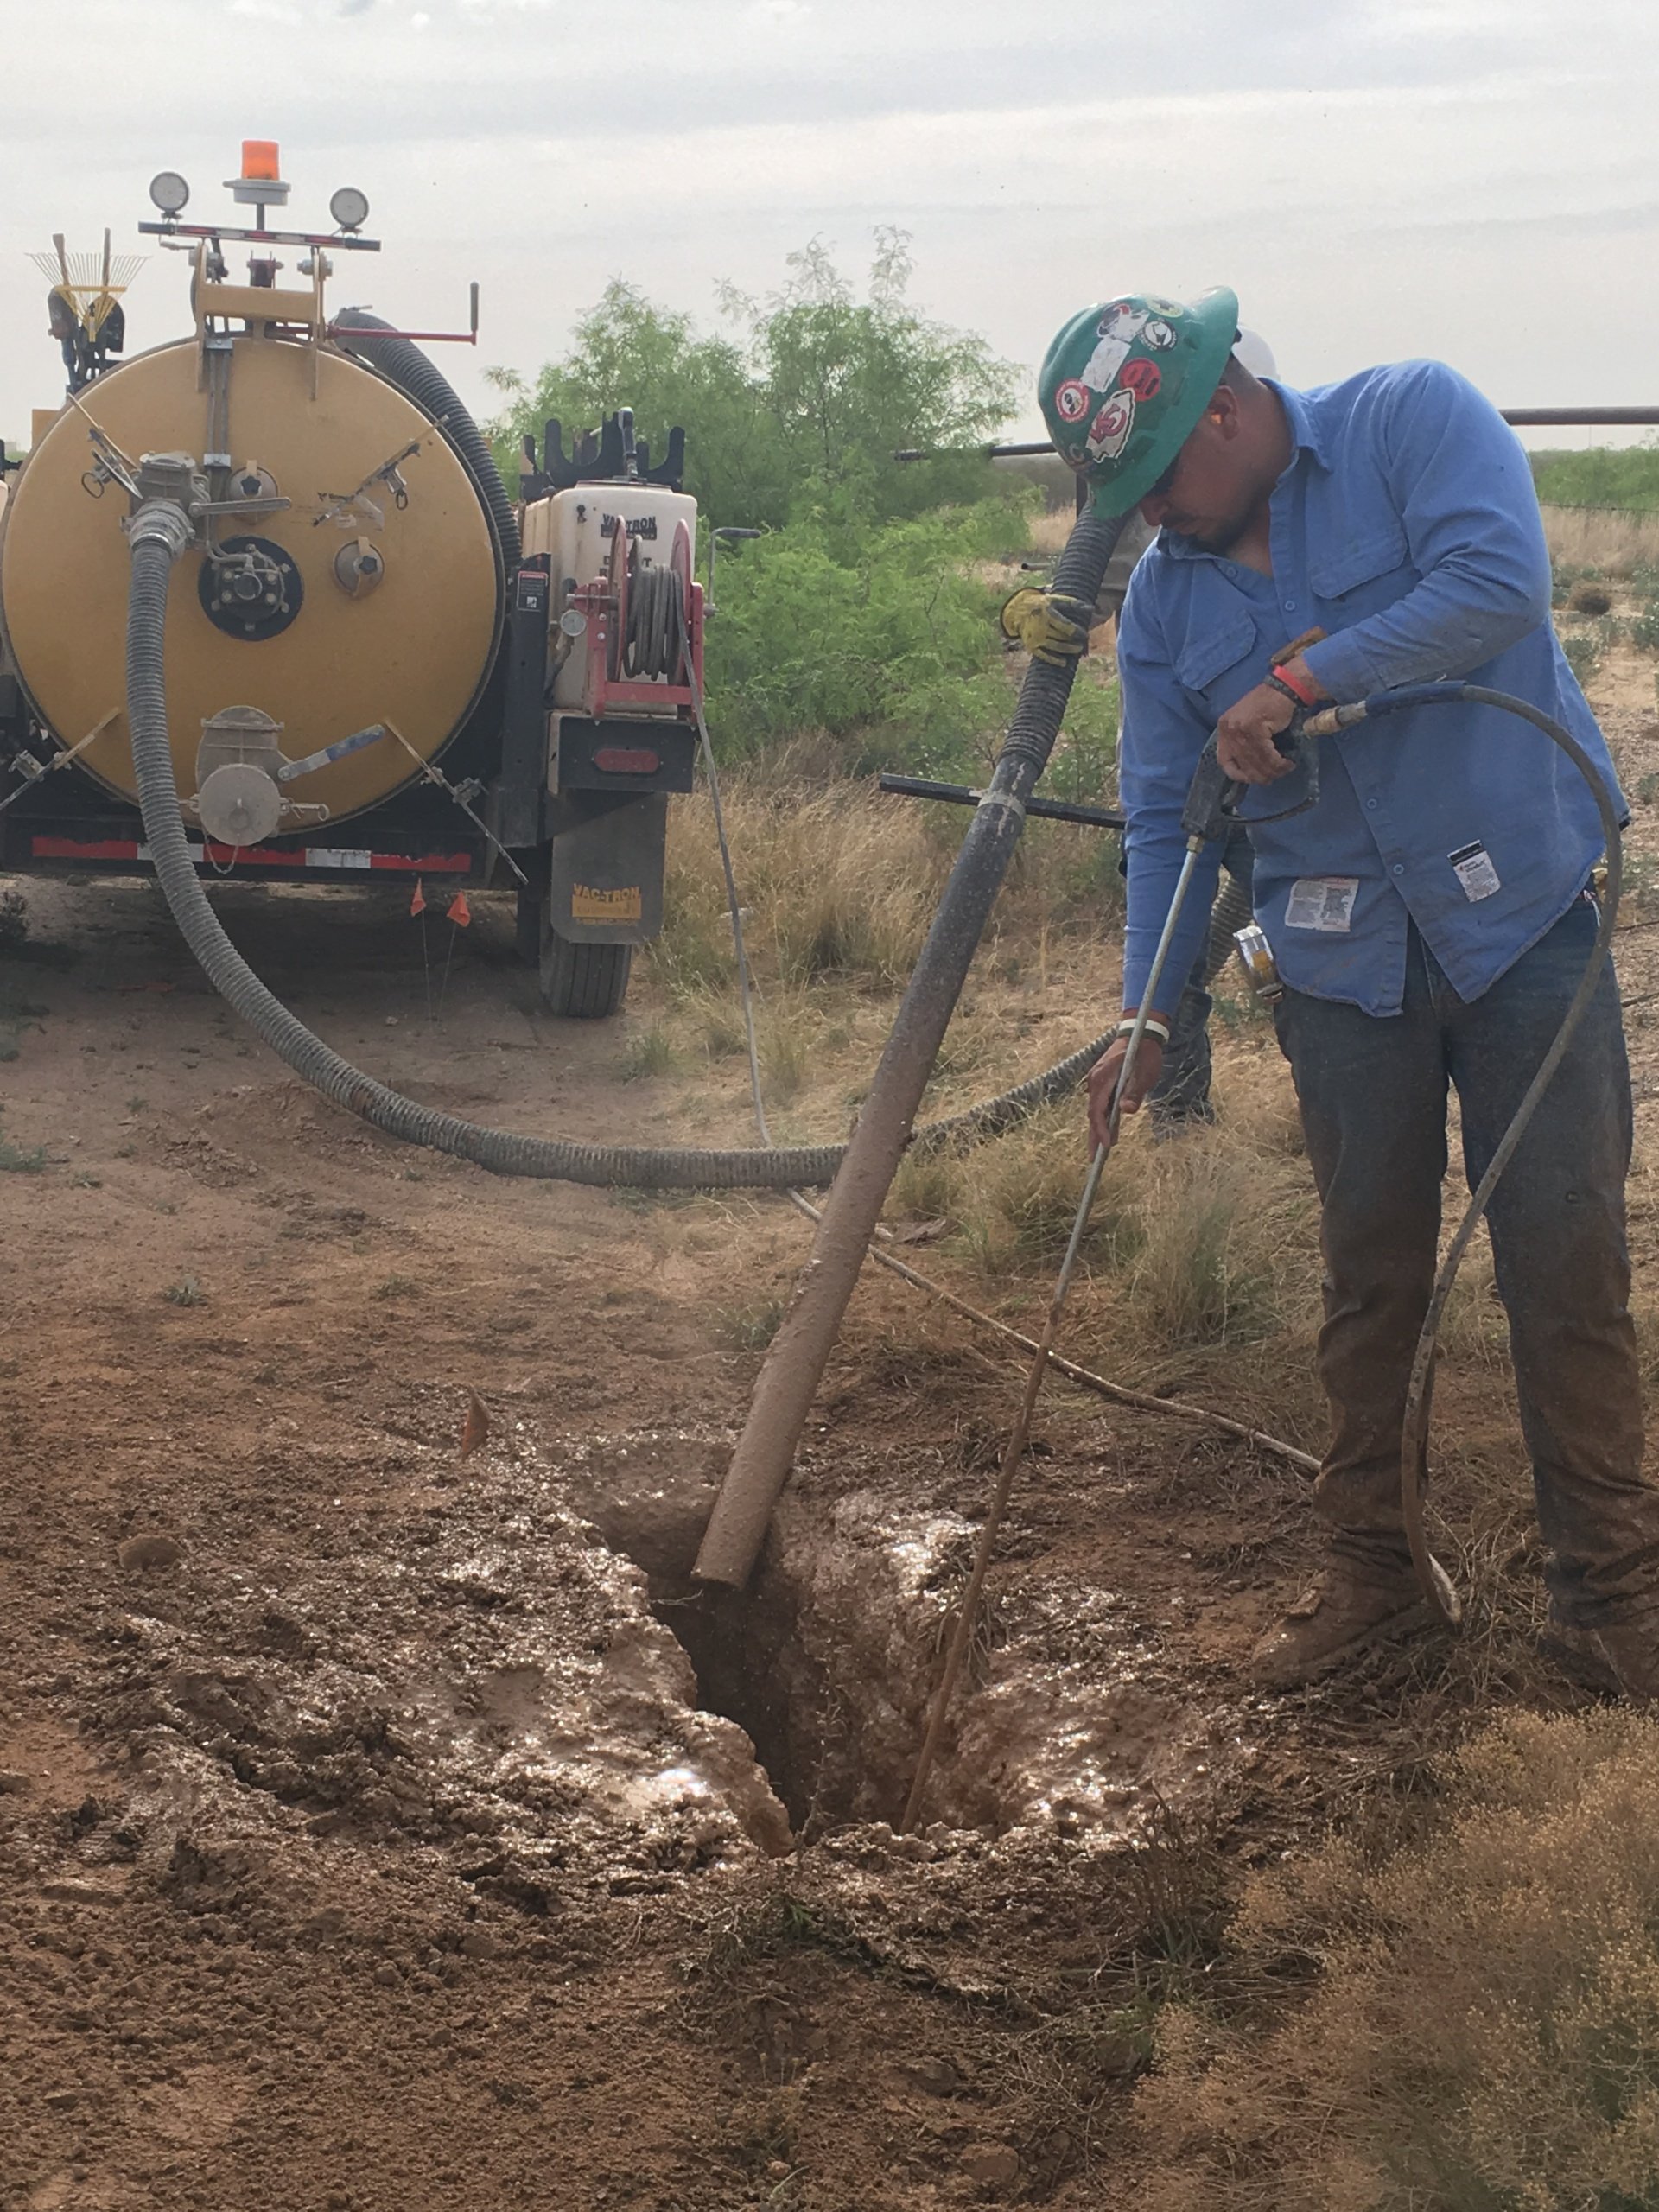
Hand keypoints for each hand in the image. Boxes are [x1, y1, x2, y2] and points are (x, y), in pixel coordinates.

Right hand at [999, 586, 1090, 666]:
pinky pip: (1044, 656)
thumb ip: (1073, 603)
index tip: (1085, 635)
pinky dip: (1054, 660)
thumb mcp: (1055, 600)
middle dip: (1074, 641)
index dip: (1078, 632)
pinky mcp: (1031, 646)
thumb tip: (1091, 608)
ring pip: (1055, 647)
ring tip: (1078, 650)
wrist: (1019, 612)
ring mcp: (1036, 638)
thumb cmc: (1042, 605)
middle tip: (1083, 643)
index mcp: (1047, 614)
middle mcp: (1041, 627)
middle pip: (1062, 637)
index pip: (1067, 626)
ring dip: (1068, 650)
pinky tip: (1064, 662)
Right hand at [1087, 1030, 1164, 1153]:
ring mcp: (1097, 1081)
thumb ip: (1135, 1091)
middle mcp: (1095, 1081)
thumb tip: (1126, 1111)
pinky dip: (1102, 1119)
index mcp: (1102, 1079)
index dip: (1101, 1130)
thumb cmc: (1144, 1053)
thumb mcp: (1144, 1073)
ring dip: (1097, 1130)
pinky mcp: (1102, 1082)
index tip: (1107, 1146)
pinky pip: (1099, 1104)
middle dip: (1093, 1137)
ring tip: (1099, 1151)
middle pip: (1092, 1114)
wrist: (1140, 1033)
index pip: (1097, 1110)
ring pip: (1094, 1110)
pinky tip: (1108, 1130)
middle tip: (1093, 1160)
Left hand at [1214, 679, 1298, 783]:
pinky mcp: (1254, 728)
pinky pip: (1267, 755)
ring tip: (1284, 769)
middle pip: (1242, 764)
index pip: (1224, 761)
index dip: (1237, 774)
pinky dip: (1278, 763)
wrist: (1284, 688)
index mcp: (1224, 728)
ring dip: (1272, 770)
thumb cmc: (1268, 705)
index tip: (1251, 778)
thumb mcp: (1247, 724)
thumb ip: (1243, 744)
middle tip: (1272, 778)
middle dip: (1259, 776)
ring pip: (1256, 761)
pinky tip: (1287, 763)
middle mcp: (1228, 729)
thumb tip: (1250, 771)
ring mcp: (1240, 728)